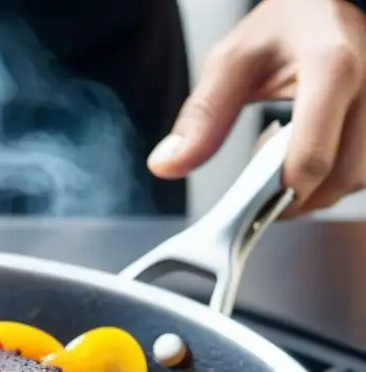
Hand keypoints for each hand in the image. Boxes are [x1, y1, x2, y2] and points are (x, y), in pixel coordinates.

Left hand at [147, 0, 365, 216]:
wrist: (330, 3)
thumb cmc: (286, 25)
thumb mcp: (233, 61)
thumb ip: (203, 116)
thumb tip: (168, 164)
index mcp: (333, 67)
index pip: (312, 157)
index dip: (280, 194)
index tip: (251, 207)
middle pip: (341, 178)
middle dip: (297, 197)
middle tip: (260, 184)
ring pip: (358, 178)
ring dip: (316, 187)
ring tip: (282, 154)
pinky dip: (334, 174)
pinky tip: (307, 148)